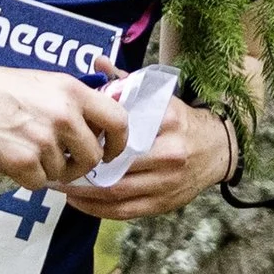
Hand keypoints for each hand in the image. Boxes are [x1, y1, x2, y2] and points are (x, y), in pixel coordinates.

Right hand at [0, 56, 128, 189]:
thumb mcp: (46, 82)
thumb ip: (74, 103)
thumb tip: (97, 129)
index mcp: (73, 91)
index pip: (118, 121)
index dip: (119, 142)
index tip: (109, 151)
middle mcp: (64, 115)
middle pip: (93, 156)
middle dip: (81, 164)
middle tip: (64, 161)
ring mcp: (44, 140)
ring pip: (64, 172)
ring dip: (50, 169)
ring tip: (27, 150)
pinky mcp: (24, 162)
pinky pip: (40, 183)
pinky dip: (28, 177)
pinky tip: (13, 158)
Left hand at [64, 95, 232, 222]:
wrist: (218, 148)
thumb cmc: (181, 122)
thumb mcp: (159, 98)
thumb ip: (126, 82)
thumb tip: (97, 63)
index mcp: (166, 121)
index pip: (121, 131)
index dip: (90, 137)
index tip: (67, 137)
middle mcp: (169, 152)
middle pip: (115, 165)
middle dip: (81, 170)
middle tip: (55, 166)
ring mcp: (168, 181)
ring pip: (116, 192)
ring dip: (84, 193)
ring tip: (62, 186)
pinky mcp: (165, 203)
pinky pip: (125, 211)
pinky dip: (98, 209)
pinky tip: (80, 202)